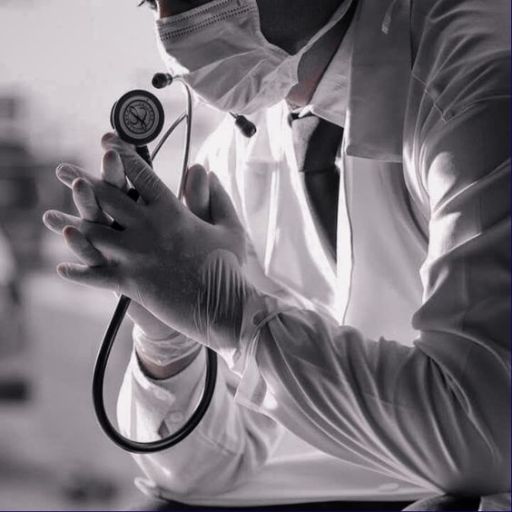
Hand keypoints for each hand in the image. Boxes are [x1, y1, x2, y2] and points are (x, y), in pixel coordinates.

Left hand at [44, 133, 248, 344]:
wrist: (222, 306)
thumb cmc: (228, 266)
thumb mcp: (228, 227)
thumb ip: (214, 197)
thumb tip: (204, 170)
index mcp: (172, 212)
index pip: (143, 176)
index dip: (123, 155)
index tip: (107, 141)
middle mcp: (148, 229)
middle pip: (108, 198)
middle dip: (83, 181)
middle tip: (62, 169)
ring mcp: (136, 256)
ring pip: (93, 234)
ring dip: (68, 224)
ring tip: (47, 215)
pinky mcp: (130, 283)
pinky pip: (97, 276)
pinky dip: (79, 272)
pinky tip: (62, 267)